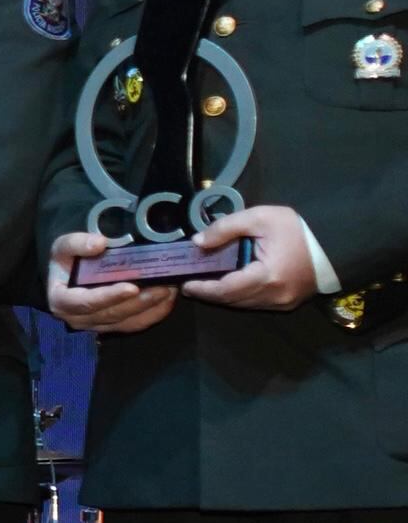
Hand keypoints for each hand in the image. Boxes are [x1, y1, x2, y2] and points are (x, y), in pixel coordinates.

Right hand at [46, 230, 177, 335]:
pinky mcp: (111, 327)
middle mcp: (77, 319)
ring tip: (169, 290)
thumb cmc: (67, 262)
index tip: (132, 287)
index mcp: (61, 301)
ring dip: (150, 308)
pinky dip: (153, 314)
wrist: (67, 276)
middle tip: (163, 286)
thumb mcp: (63, 247)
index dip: (108, 296)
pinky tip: (167, 300)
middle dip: (139, 302)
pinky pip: (134, 325)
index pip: (85, 302)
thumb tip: (100, 244)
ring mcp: (95, 325)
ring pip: (126, 322)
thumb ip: (77, 244)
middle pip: (111, 314)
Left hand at [178, 204, 318, 310]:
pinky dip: (240, 296)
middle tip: (190, 283)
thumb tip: (197, 243)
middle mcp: (275, 296)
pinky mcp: (289, 303)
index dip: (202, 288)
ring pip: (244, 304)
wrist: (338, 241)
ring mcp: (283, 303)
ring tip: (206, 283)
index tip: (184, 283)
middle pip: (232, 301)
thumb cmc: (299, 228)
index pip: (225, 290)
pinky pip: (257, 303)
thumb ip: (226, 229)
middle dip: (209, 293)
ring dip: (224, 296)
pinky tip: (230, 285)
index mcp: (268, 277)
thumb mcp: (261, 218)